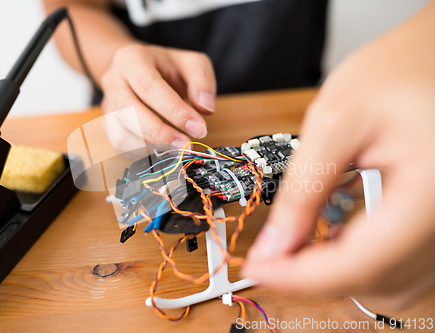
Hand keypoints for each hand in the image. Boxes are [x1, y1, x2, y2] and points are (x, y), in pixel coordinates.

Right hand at [101, 44, 215, 150]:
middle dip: (161, 134)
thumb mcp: (191, 63)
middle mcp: (113, 81)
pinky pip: (121, 146)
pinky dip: (143, 153)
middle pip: (129, 112)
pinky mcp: (107, 125)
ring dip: (151, 147)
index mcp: (132, 59)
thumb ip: (202, 81)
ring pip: (122, 133)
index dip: (174, 111)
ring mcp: (107, 105)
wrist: (137, 70)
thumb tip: (205, 108)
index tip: (198, 128)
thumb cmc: (166, 67)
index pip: (150, 87)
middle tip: (187, 146)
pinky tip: (162, 150)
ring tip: (177, 149)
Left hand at [243, 2, 434, 306]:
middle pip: (375, 283)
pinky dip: (363, 264)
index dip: (299, 277)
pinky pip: (403, 269)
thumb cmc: (397, 72)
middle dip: (313, 276)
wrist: (434, 57)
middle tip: (270, 255)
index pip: (359, 264)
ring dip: (338, 276)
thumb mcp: (336, 122)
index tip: (256, 267)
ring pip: (390, 287)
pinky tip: (336, 240)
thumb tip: (273, 244)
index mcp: (430, 192)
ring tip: (298, 246)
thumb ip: (303, 189)